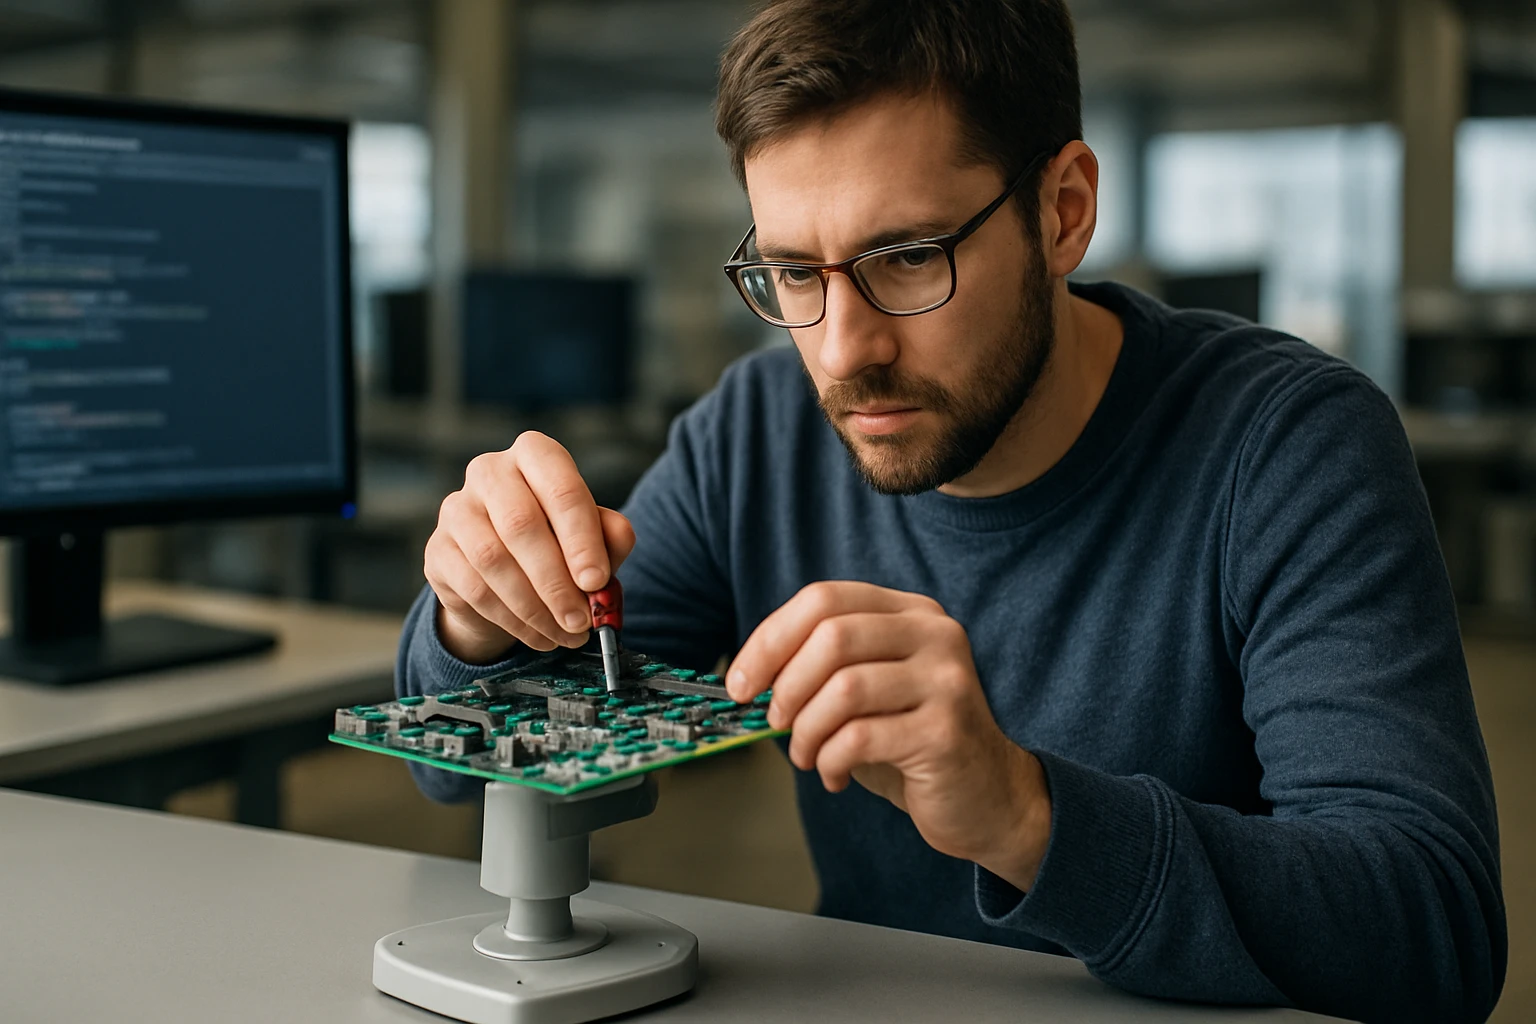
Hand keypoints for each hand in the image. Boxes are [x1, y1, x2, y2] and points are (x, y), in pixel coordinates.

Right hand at [425, 431, 635, 663]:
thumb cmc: (557, 543)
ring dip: (534, 607)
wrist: (504, 571)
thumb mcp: (591, 536)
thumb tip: (619, 538)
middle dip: (556, 581)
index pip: (560, 487)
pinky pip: (473, 587)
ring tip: (565, 634)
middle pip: (521, 524)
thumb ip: (610, 535)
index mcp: (534, 455)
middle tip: (581, 620)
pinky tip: (538, 635)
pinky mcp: (438, 549)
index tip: (597, 581)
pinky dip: (511, 619)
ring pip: (492, 560)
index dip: (581, 537)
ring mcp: (457, 508)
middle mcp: (490, 472)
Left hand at [725, 581, 1051, 890]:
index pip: (824, 599)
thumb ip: (822, 670)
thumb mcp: (869, 691)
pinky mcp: (946, 732)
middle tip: (774, 721)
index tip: (741, 681)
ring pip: (843, 688)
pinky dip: (830, 760)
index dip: (770, 639)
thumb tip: (749, 679)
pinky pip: (859, 738)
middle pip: (831, 636)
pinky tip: (835, 775)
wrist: (989, 797)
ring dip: (806, 730)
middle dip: (784, 685)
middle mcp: (935, 635)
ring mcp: (946, 681)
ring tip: (806, 755)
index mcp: (911, 612)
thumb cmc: (914, 742)